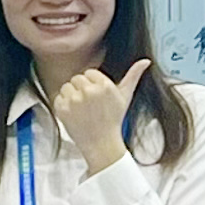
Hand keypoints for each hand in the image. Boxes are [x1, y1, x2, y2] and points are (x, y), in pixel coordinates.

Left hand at [52, 56, 151, 175]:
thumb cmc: (114, 119)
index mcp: (104, 85)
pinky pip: (58, 98)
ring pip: (66, 87)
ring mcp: (74, 100)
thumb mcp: (125, 96)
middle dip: (81, 89)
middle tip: (89, 105)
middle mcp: (89, 91)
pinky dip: (63, 106)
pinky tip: (74, 115)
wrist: (101, 143)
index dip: (92, 84)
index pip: (89, 73)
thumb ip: (134, 75)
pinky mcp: (63, 109)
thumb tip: (146, 61)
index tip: (97, 97)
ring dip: (71, 96)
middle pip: (77, 78)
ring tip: (82, 110)